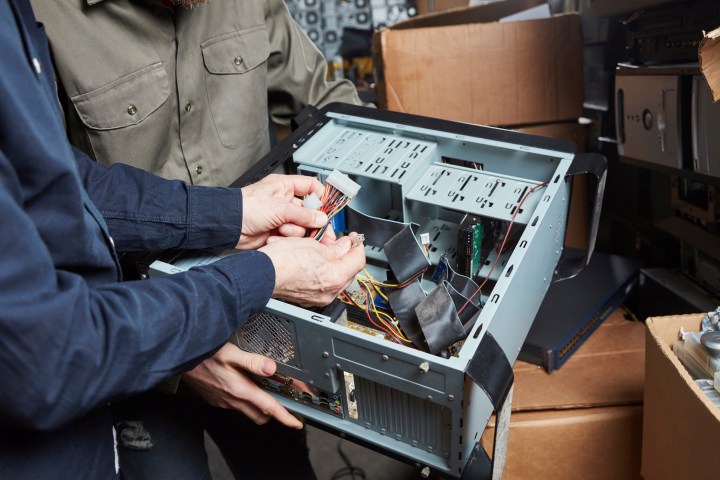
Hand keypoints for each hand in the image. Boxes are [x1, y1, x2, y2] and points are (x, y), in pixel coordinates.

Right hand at [181, 343, 302, 428]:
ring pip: (247, 411)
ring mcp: (223, 402)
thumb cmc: (204, 354)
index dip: (285, 417)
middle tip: (282, 400)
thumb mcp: (231, 353)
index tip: (296, 423)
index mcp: (241, 390)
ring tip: (263, 389)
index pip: (269, 408)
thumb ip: (253, 362)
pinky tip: (242, 384)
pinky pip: (234, 406)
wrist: (180, 359)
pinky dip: (244, 400)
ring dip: (258, 405)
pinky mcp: (215, 400)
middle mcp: (232, 400)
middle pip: (260, 415)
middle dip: (273, 412)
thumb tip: (271, 368)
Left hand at [238, 174, 327, 249]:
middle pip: (310, 212)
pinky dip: (286, 238)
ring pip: (302, 226)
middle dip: (313, 222)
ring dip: (294, 231)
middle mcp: (285, 202)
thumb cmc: (246, 208)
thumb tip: (321, 219)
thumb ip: (304, 214)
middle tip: (321, 230)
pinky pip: (291, 237)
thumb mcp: (280, 208)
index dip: (321, 197)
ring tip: (282, 229)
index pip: (311, 187)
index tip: (329, 208)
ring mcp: (281, 218)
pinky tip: (276, 236)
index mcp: (285, 187)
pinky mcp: (277, 233)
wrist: (229, 226)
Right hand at [259, 232, 365, 305]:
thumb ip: (335, 247)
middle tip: (339, 241)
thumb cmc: (283, 260)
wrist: (263, 274)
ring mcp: (320, 297)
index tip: (353, 238)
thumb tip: (345, 245)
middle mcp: (330, 292)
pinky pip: (324, 284)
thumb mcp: (314, 245)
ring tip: (324, 249)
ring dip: (335, 262)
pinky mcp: (309, 299)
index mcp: (336, 277)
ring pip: (337, 277)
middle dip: (346, 254)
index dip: (357, 245)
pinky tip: (315, 261)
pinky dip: (324, 272)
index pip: (358, 260)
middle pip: (349, 270)